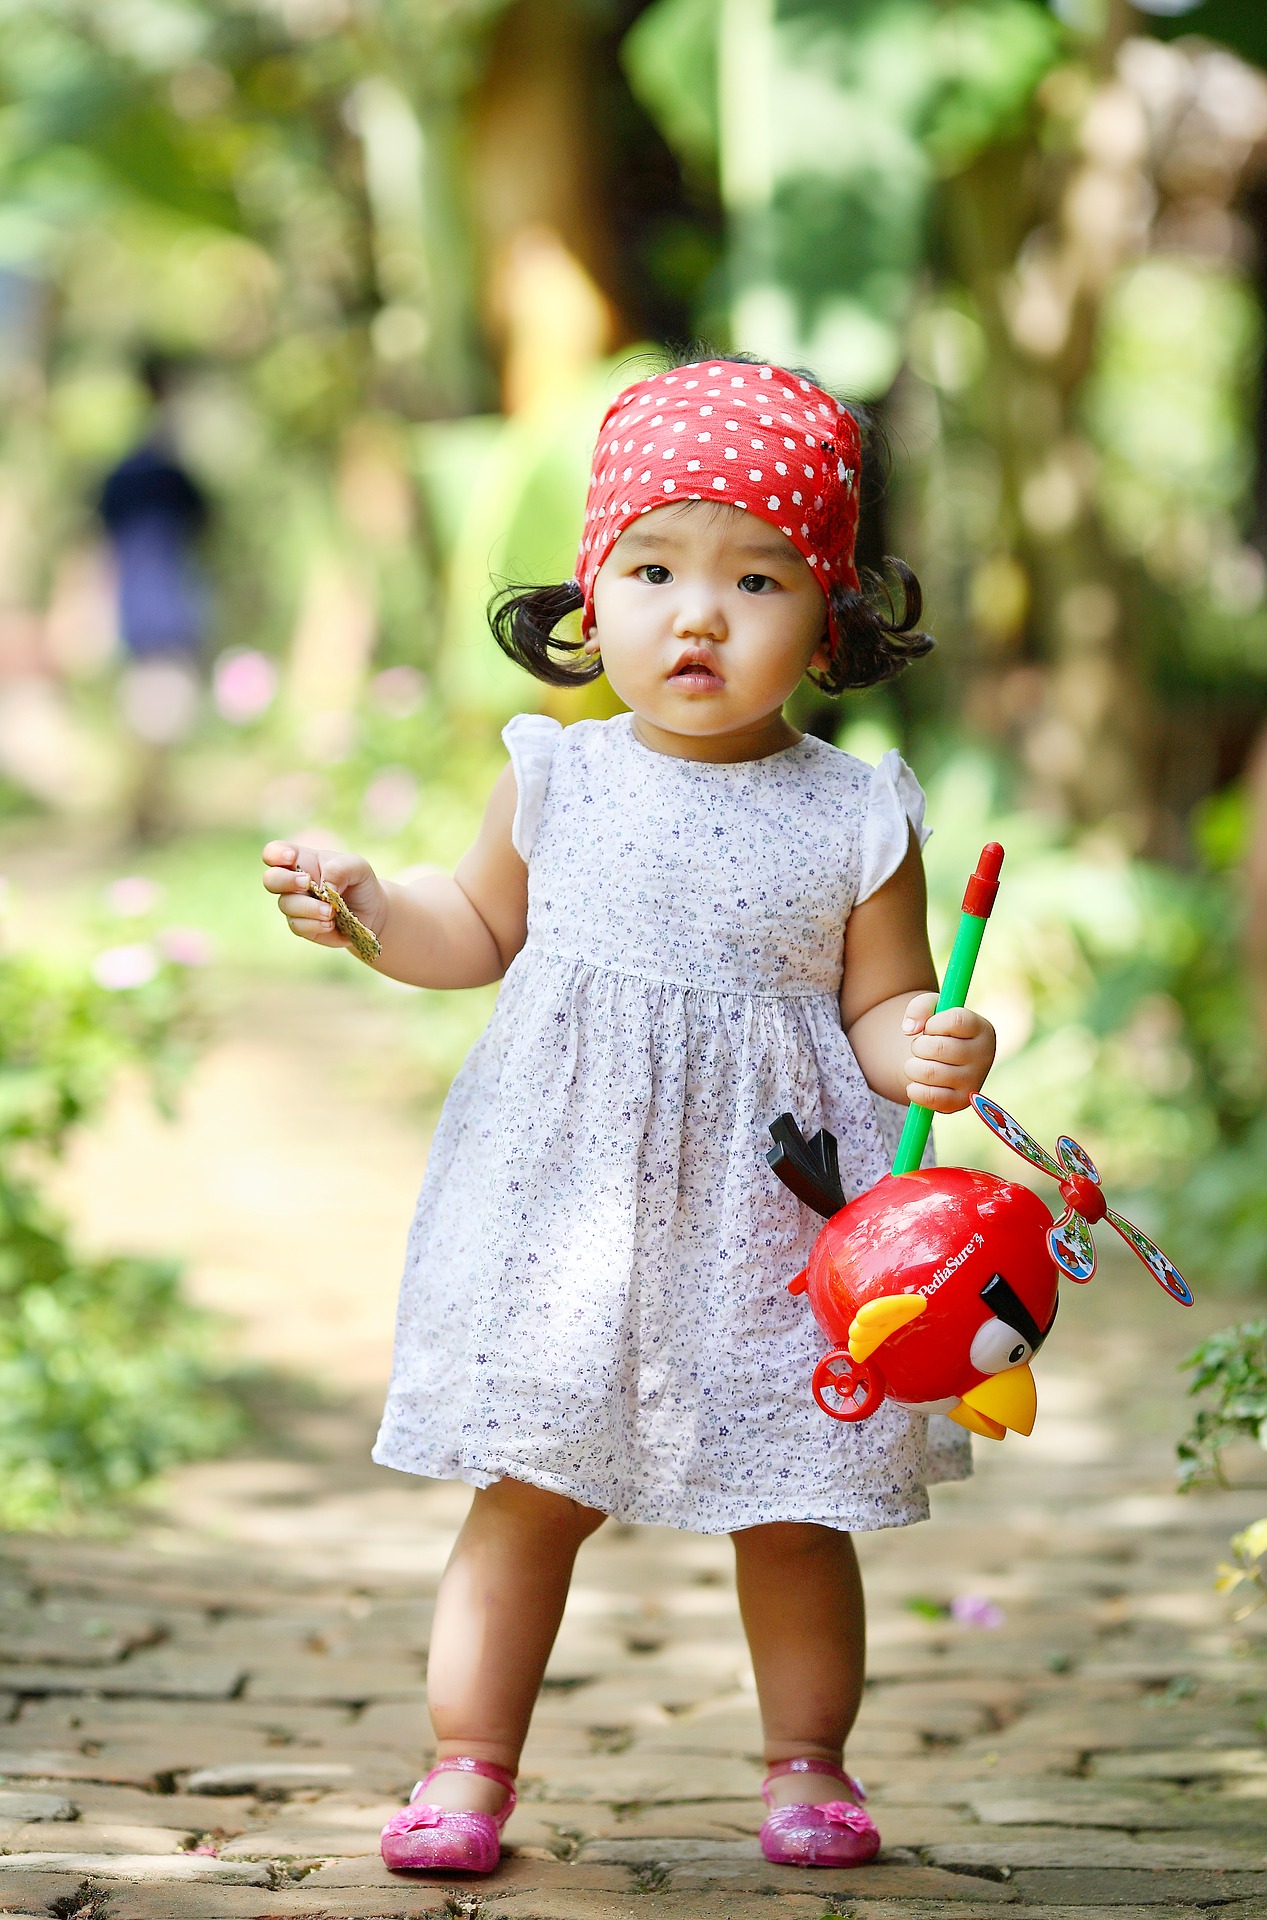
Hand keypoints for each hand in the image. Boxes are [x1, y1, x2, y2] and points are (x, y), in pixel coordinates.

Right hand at [261, 841, 388, 949]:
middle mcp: (293, 882)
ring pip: (286, 904)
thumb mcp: (358, 867)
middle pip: (270, 879)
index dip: (275, 854)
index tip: (291, 858)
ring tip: (331, 911)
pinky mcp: (302, 925)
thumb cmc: (360, 883)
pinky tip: (331, 923)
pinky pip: (298, 926)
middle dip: (285, 881)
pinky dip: (315, 924)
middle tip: (307, 883)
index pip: (274, 852)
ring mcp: (296, 904)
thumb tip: (324, 885)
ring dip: (308, 907)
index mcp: (302, 860)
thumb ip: (341, 868)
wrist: (373, 912)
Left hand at [901, 993, 995, 1113]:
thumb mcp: (933, 1010)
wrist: (945, 1062)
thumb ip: (920, 1007)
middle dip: (918, 1045)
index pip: (956, 1021)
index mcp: (981, 1029)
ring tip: (918, 1064)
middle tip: (920, 1047)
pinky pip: (928, 1097)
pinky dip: (914, 1089)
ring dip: (912, 1067)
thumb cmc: (940, 1031)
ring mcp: (974, 1082)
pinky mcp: (960, 1102)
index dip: (934, 1023)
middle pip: (939, 1048)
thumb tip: (909, 1029)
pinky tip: (917, 1083)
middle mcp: (984, 1056)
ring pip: (929, 1073)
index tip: (930, 1027)